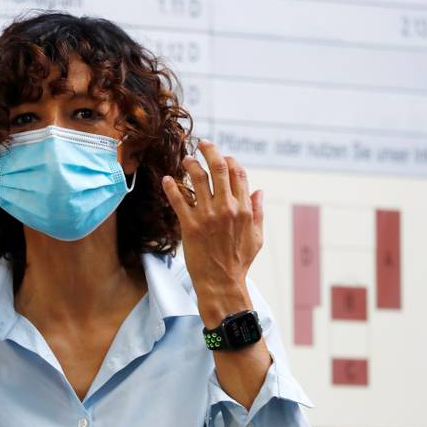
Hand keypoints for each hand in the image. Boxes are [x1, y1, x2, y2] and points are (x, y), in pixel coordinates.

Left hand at [161, 140, 264, 325]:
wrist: (222, 282)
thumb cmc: (239, 261)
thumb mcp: (256, 236)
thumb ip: (258, 212)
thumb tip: (259, 191)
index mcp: (244, 209)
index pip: (238, 174)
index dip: (230, 160)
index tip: (222, 155)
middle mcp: (227, 208)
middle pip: (218, 169)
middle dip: (210, 151)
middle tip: (202, 144)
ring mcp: (208, 216)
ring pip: (198, 180)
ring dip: (190, 165)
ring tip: (186, 160)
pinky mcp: (190, 226)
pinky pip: (179, 200)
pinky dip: (172, 187)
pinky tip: (167, 180)